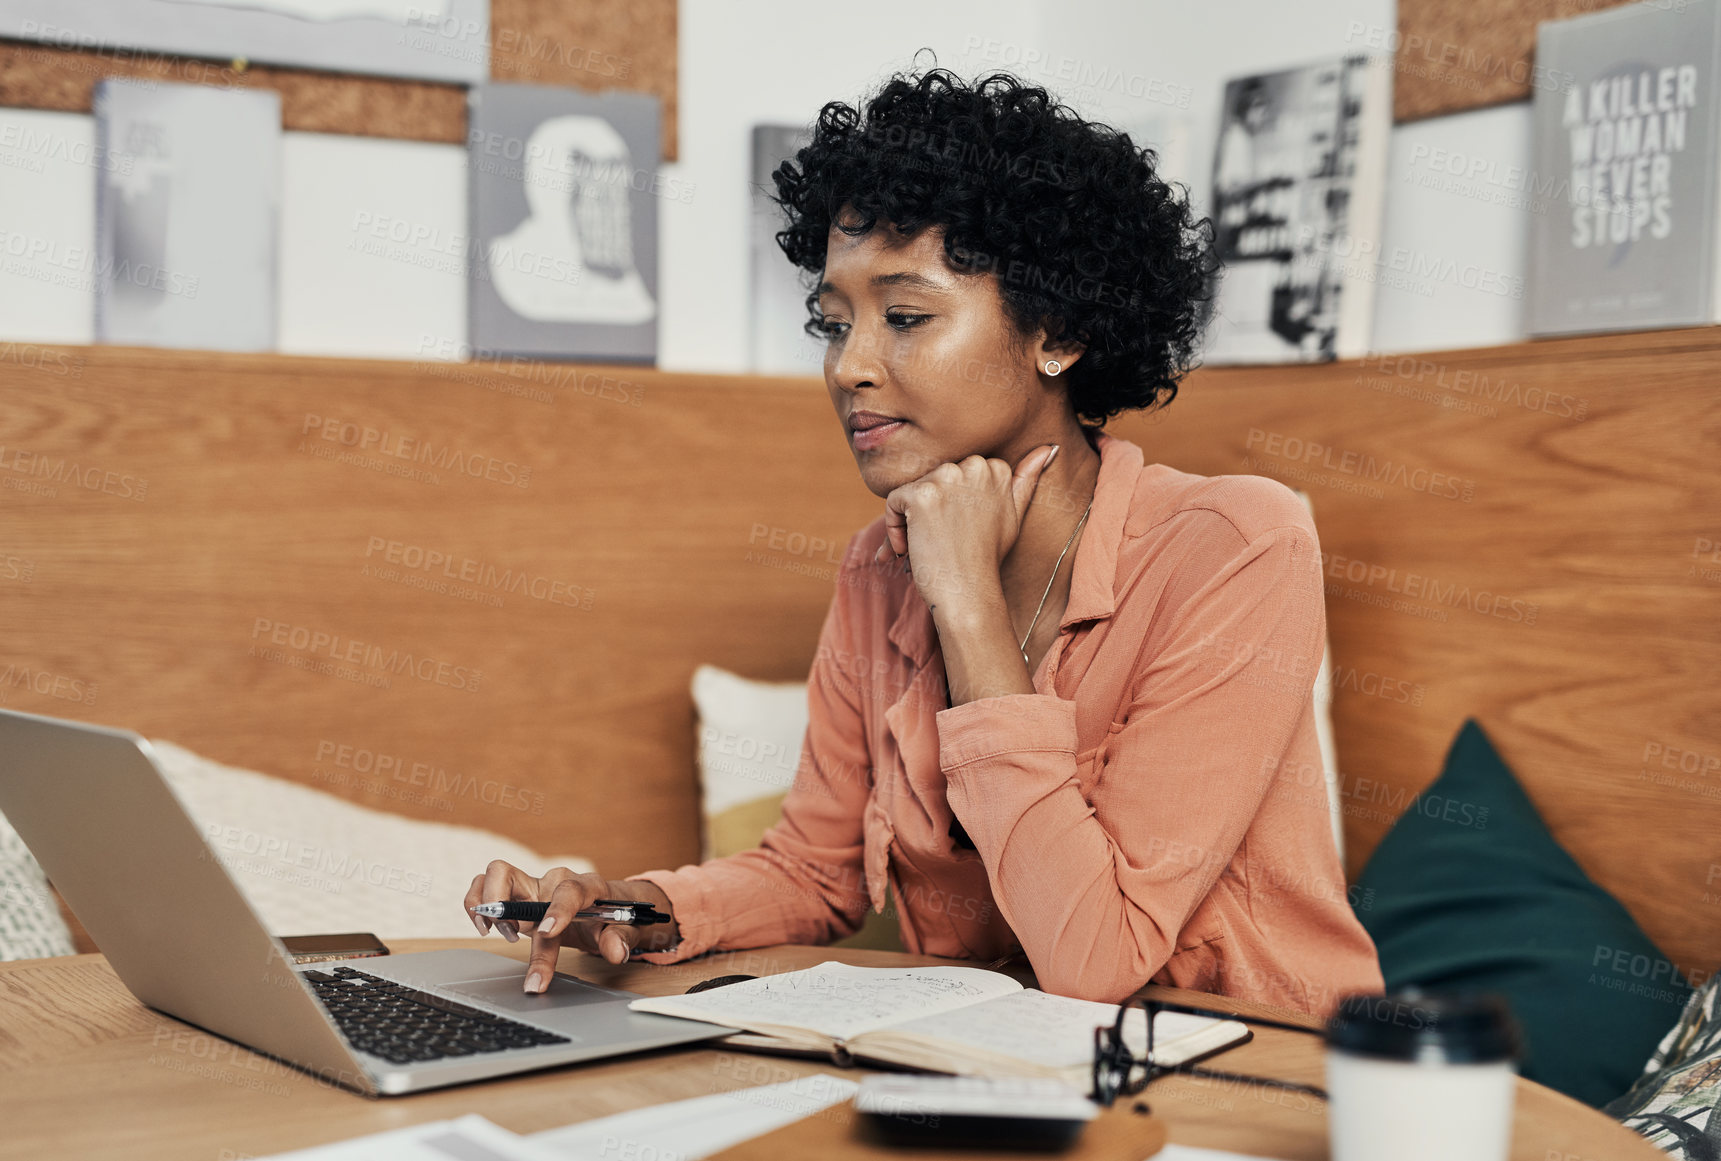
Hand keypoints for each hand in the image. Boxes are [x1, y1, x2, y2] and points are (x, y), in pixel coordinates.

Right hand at [464, 860, 680, 992]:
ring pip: (493, 874)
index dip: (557, 910)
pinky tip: (488, 927)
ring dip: (485, 904)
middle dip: (499, 903)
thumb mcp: (625, 927)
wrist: (606, 905)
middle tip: (511, 934)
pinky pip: (486, 887)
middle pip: (509, 872)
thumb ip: (621, 938)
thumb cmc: (613, 915)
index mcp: (585, 885)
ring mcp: (533, 885)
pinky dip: (478, 905)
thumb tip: (616, 951)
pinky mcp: (520, 896)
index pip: (569, 890)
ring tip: (496, 932)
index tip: (548, 932)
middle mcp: (553, 879)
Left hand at [870, 444, 1059, 619]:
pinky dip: (893, 527)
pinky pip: (893, 501)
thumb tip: (1049, 447)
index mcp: (995, 468)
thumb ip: (1026, 479)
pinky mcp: (922, 495)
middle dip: (929, 510)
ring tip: (926, 546)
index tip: (958, 530)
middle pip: (932, 479)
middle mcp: (973, 467)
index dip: (951, 504)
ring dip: (910, 521)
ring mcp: (947, 479)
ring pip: (912, 490)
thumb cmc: (987, 557)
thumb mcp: (1013, 515)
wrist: (970, 592)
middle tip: (942, 541)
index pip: (955, 474)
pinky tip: (908, 549)